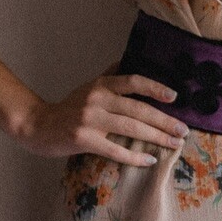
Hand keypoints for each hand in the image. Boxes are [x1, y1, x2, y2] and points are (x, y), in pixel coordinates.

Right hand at [15, 72, 189, 165]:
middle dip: (164, 121)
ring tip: (174, 144)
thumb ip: (110, 76)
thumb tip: (130, 60)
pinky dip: (134, 157)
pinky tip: (150, 160)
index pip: (133, 82)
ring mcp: (90, 119)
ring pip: (131, 129)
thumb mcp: (89, 87)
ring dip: (156, 138)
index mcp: (101, 85)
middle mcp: (97, 99)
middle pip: (138, 109)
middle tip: (184, 130)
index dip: (155, 88)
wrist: (38, 125)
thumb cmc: (69, 108)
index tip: (174, 97)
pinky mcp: (83, 139)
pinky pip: (115, 150)